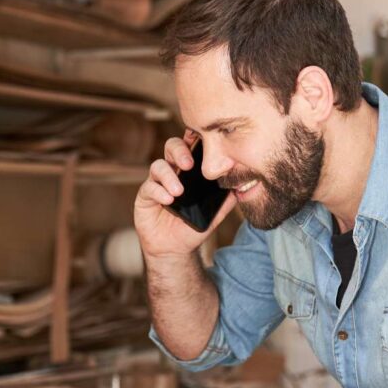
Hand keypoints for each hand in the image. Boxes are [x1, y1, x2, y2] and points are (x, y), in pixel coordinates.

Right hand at [133, 134, 235, 259]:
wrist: (175, 249)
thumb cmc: (193, 226)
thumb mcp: (214, 214)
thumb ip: (226, 200)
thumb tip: (242, 187)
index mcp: (188, 170)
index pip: (189, 146)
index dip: (193, 138)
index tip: (201, 139)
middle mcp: (171, 171)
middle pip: (171, 147)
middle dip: (180, 151)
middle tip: (189, 164)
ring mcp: (156, 183)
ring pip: (158, 166)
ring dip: (169, 176)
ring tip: (179, 191)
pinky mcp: (145, 196)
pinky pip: (149, 187)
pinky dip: (159, 191)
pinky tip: (169, 200)